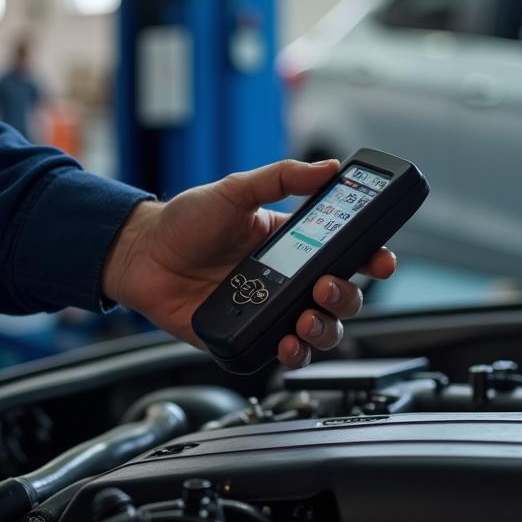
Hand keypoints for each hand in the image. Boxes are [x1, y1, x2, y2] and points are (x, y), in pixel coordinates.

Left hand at [102, 159, 396, 367]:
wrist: (141, 255)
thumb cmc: (185, 222)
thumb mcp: (236, 190)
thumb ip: (282, 177)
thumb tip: (329, 168)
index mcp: (294, 245)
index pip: (347, 255)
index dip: (372, 259)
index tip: (381, 259)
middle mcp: (288, 281)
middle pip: (341, 298)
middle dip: (347, 297)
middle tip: (327, 286)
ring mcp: (270, 310)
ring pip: (319, 330)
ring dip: (325, 329)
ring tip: (306, 318)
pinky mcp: (247, 336)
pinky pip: (281, 351)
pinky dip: (293, 352)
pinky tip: (288, 341)